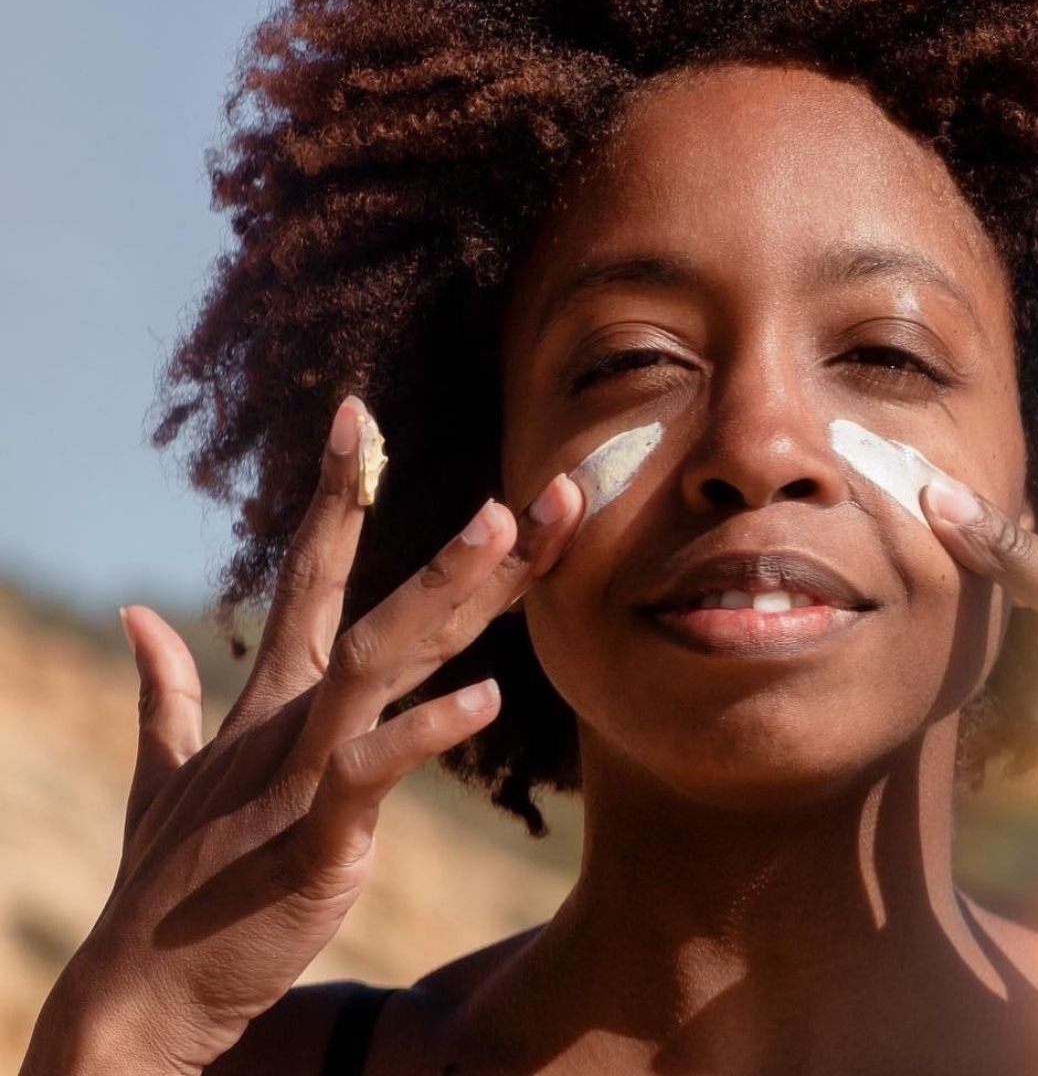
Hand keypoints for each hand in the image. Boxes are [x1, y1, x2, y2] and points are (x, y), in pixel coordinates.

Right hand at [23, 396, 583, 1075]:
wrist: (142, 990)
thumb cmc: (172, 881)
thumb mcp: (167, 771)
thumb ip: (165, 689)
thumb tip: (138, 614)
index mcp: (273, 698)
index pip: (310, 573)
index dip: (337, 494)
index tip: (359, 417)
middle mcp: (293, 718)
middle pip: (377, 605)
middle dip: (457, 548)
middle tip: (529, 488)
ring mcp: (303, 772)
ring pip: (377, 661)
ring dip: (444, 594)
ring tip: (506, 530)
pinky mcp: (317, 838)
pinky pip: (375, 771)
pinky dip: (425, 733)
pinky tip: (488, 699)